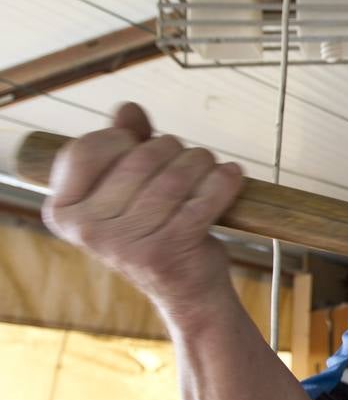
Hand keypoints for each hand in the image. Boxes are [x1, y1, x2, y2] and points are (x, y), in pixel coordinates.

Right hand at [42, 103, 243, 310]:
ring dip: (202, 163)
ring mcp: (124, 244)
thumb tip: (128, 108)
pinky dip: (223, 182)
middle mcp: (86, 230)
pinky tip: (232, 176)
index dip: (122, 138)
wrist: (188, 291)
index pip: (87, 148)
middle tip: (193, 158)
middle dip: (175, 149)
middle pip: (139, 158)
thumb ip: (125, 146)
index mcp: (64, 211)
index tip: (142, 145)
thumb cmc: (158, 230)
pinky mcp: (165, 252)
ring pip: (175, 176)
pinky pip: (202, 200)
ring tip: (212, 166)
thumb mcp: (132, 189)